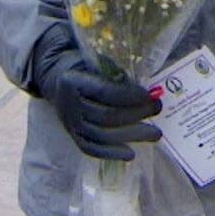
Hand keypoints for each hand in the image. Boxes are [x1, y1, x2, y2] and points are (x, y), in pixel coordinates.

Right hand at [33, 23, 161, 160]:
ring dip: (131, 136)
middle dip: (136, 114)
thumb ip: (116, 75)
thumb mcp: (97, 62)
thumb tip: (144, 94)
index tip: (149, 95)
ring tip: (155, 133)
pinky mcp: (73, 136)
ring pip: (102, 136)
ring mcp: (70, 124)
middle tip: (157, 108)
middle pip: (106, 116)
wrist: (57, 79)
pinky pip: (92, 149)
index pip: (104, 92)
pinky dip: (112, 153)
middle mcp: (69, 106)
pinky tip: (130, 153)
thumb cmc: (84, 67)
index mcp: (73, 81)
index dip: (129, 95)